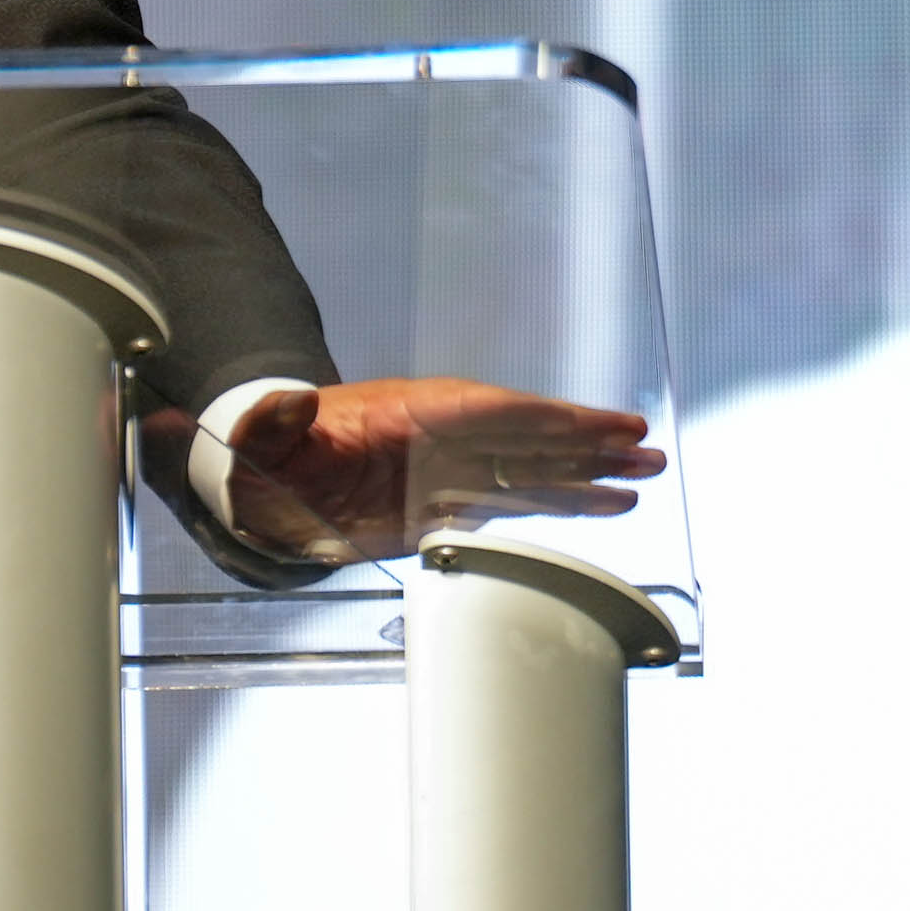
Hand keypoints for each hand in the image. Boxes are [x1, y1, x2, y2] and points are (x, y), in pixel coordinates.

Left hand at [156, 377, 663, 566]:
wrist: (263, 474)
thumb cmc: (270, 454)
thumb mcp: (265, 436)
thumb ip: (276, 423)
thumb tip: (278, 407)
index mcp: (408, 414)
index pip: (488, 414)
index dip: (540, 420)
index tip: (593, 423)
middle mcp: (442, 438)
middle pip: (527, 434)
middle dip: (586, 440)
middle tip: (646, 443)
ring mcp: (451, 470)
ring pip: (534, 468)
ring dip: (589, 472)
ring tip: (646, 474)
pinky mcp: (449, 503)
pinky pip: (518, 498)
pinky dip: (564, 501)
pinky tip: (606, 503)